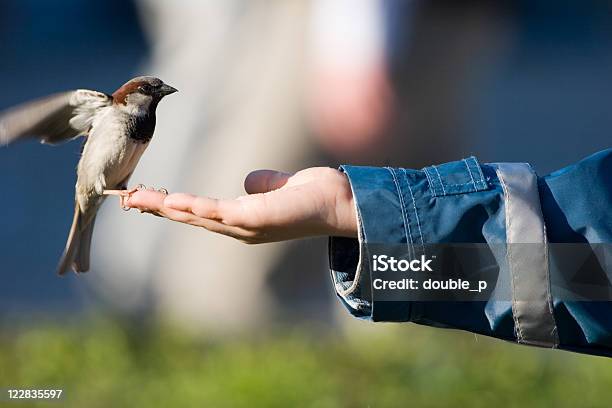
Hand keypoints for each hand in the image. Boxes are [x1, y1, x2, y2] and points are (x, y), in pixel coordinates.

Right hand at [124, 168, 357, 243]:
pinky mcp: (258, 220)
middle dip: (158, 209)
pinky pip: (222, 213)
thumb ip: (263, 185)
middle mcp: (241, 228)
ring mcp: (248, 226)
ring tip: (138, 199)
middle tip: (126, 199)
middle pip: (191, 218)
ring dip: (168, 208)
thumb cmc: (316, 196)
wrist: (345, 204)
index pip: (199, 212)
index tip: (145, 197)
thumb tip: (248, 181)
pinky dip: (197, 207)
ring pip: (199, 217)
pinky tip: (175, 202)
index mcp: (243, 219)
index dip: (172, 206)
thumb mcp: (281, 187)